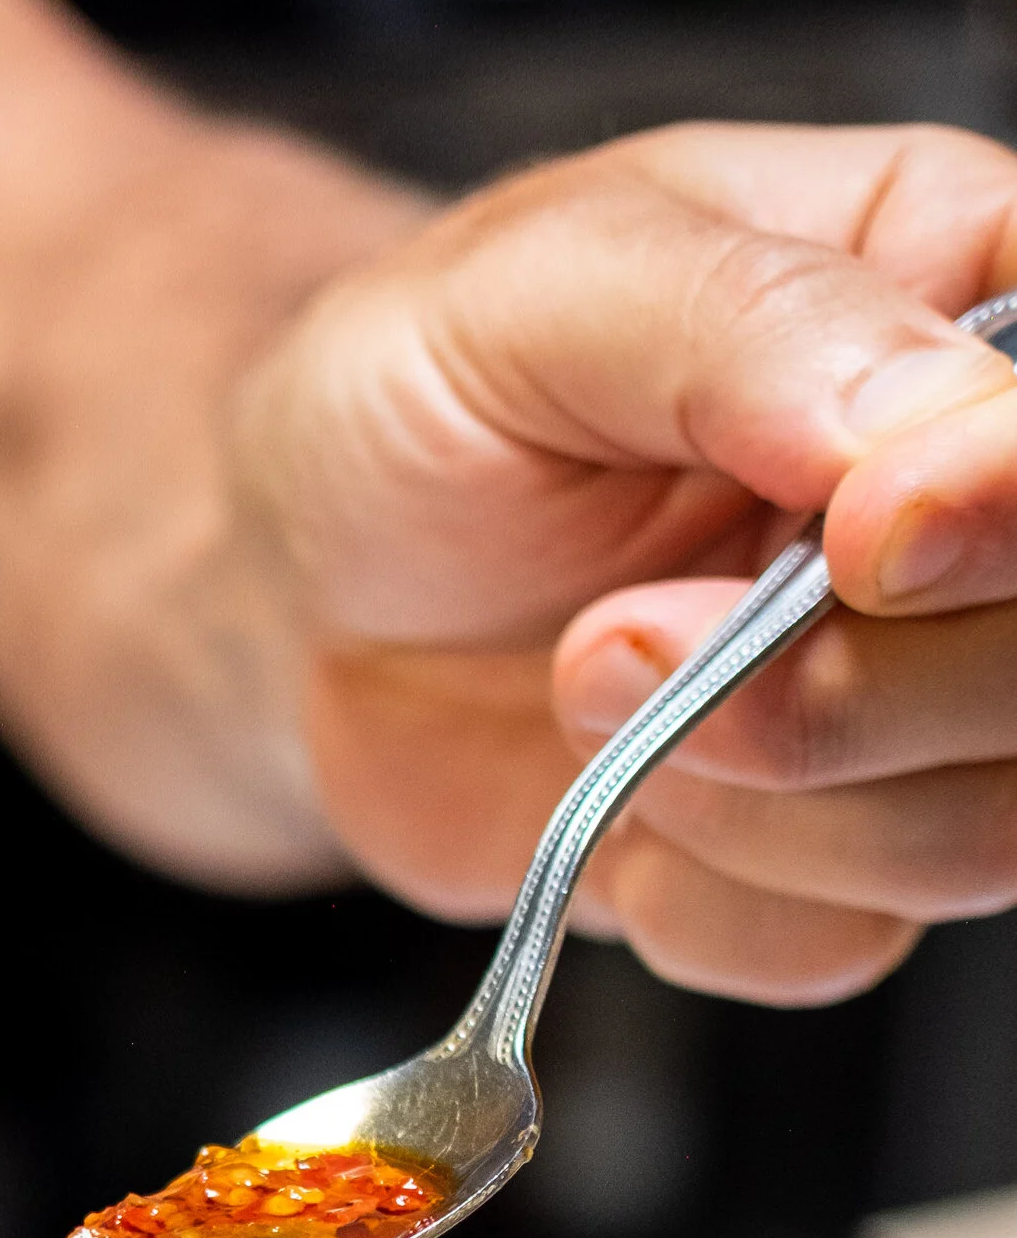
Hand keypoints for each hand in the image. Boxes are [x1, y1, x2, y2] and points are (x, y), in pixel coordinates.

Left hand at [0, 0, 1016, 1001]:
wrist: (293, 592)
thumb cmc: (406, 406)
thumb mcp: (540, 292)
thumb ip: (747, 329)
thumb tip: (931, 431)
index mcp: (964, 299)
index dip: (1009, 506)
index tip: (868, 527)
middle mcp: (972, 515)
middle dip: (848, 688)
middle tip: (619, 633)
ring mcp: (919, 698)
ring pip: (981, 831)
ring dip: (762, 801)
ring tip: (584, 682)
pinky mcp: (830, 854)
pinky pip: (843, 945)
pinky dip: (703, 901)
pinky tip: (607, 798)